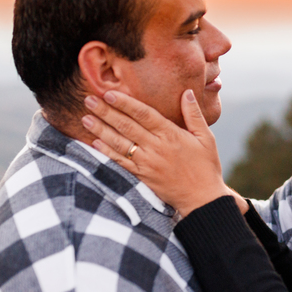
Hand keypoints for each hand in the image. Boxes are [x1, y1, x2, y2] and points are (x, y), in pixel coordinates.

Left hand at [82, 90, 238, 216]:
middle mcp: (156, 148)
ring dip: (100, 130)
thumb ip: (194, 114)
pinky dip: (106, 152)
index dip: (125, 103)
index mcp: (171, 135)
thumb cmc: (206, 167)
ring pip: (119, 143)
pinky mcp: (142, 177)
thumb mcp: (206, 138)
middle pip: (127, 126)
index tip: (109, 93)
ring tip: (85, 118)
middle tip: (88, 100)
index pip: (144, 114)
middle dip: (106, 112)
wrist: (202, 199)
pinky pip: (120, 163)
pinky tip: (94, 142)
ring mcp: (147, 163)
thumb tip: (186, 91)